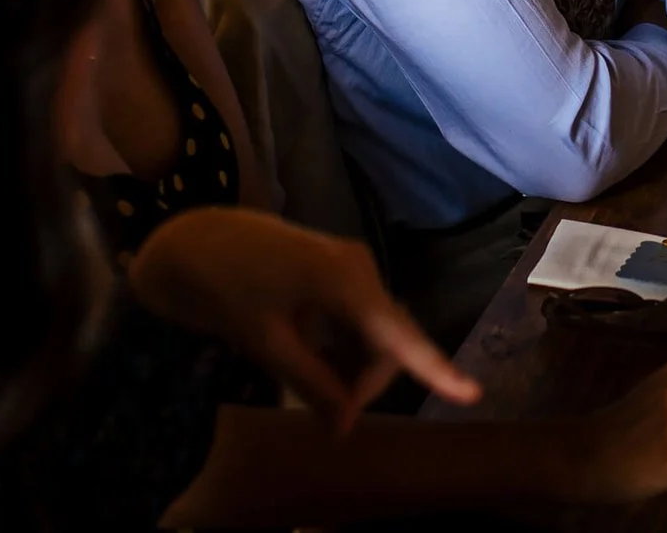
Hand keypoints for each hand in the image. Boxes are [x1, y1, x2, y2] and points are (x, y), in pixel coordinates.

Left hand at [128, 206, 479, 431]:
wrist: (194, 240)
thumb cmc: (226, 288)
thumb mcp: (265, 343)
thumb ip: (311, 384)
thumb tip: (345, 426)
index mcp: (344, 281)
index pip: (398, 336)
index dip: (435, 369)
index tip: (472, 393)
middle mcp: (360, 268)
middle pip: (386, 341)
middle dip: (363, 382)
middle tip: (324, 414)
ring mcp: (352, 265)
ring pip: (374, 332)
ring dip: (353, 367)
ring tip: (311, 387)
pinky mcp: (340, 269)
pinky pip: (360, 318)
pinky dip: (345, 347)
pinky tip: (314, 361)